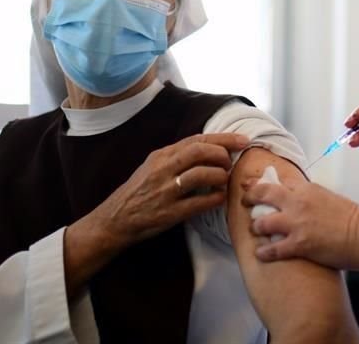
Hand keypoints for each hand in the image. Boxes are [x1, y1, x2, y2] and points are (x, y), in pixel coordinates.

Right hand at [89, 132, 248, 246]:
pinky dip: (215, 199)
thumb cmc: (140, 191)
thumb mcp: (154, 166)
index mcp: (161, 155)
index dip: (224, 138)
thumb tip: (211, 147)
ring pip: (201, 174)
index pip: (197, 139)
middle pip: (200, 151)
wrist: (115, 219)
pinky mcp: (168, 213)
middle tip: (231, 162)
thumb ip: (178, 156)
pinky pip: (199, 203)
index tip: (243, 140)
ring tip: (225, 180)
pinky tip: (220, 198)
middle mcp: (162, 170)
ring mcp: (165, 191)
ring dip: (220, 176)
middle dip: (223, 154)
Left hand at [241, 178, 358, 269]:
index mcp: (308, 188)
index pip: (278, 180)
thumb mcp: (329, 197)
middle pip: (263, 192)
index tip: (253, 184)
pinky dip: (263, 251)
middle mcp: (298, 202)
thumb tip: (297, 199)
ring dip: (256, 227)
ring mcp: (297, 223)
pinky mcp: (300, 244)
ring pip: (261, 222)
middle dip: (249, 196)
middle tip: (244, 201)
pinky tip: (261, 253)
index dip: (263, 183)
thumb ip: (310, 197)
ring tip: (256, 231)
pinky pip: (271, 248)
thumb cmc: (354, 218)